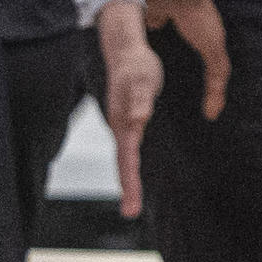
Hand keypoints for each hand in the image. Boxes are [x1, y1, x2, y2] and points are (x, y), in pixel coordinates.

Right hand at [96, 0, 162, 218]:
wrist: (125, 50)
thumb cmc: (137, 64)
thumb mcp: (142, 80)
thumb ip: (140, 100)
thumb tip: (138, 120)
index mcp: (124, 122)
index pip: (126, 158)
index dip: (129, 181)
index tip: (131, 202)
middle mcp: (120, 127)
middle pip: (122, 164)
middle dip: (128, 189)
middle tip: (130, 212)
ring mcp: (122, 126)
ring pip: (123, 160)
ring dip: (128, 182)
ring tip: (131, 204)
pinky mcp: (127, 123)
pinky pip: (128, 151)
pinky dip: (129, 169)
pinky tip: (132, 178)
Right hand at [142, 0, 226, 120]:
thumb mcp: (160, 9)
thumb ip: (159, 17)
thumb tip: (154, 21)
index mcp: (200, 29)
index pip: (208, 56)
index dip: (206, 73)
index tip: (203, 88)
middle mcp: (211, 36)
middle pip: (217, 68)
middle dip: (215, 89)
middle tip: (212, 109)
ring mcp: (214, 41)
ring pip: (220, 74)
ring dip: (216, 94)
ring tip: (211, 113)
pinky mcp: (213, 46)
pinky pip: (218, 74)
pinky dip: (216, 93)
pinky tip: (212, 110)